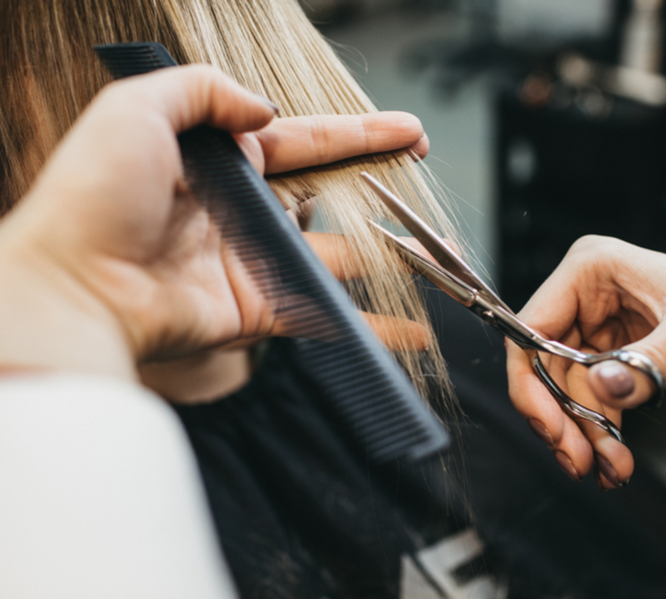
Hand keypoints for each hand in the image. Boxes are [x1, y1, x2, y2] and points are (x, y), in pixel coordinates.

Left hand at [0, 66, 429, 379]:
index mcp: (219, 163)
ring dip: (382, 254)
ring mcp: (252, 262)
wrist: (75, 286)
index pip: (303, 140)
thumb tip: (261, 110)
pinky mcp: (257, 309)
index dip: (357, 134)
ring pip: (332, 255)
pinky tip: (409, 326)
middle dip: (376, 180)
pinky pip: (322, 314)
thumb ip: (202, 90)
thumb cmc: (94, 195)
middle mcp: (241, 211)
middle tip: (419, 170)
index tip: (406, 130)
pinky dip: (368, 324)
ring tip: (428, 250)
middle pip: (326, 192)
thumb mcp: (137, 109)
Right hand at [507, 235, 665, 488]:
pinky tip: (614, 459)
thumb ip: (649, 361)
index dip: (531, 380)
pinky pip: (589, 401)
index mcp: (591, 270)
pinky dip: (598, 434)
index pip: (533, 327)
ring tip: (609, 467)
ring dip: (583, 435)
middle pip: (543, 366)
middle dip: (560, 418)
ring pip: (565, 392)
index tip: (549, 424)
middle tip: (577, 458)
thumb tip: (602, 386)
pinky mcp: (611, 359)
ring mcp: (596, 330)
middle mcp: (586, 298)